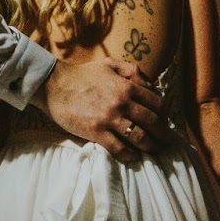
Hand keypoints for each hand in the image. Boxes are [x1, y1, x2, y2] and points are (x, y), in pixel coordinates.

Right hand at [34, 59, 166, 158]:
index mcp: (127, 86)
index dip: (165, 114)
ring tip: (152, 150)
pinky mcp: (96, 133)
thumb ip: (131, 71)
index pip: (157, 103)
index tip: (165, 121)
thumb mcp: (109, 65)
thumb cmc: (82, 74)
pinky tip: (133, 156)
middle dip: (162, 133)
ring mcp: (109, 119)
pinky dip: (130, 155)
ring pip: (140, 137)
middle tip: (164, 140)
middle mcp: (122, 103)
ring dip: (150, 146)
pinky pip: (119, 149)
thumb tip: (150, 84)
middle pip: (153, 122)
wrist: (54, 85)